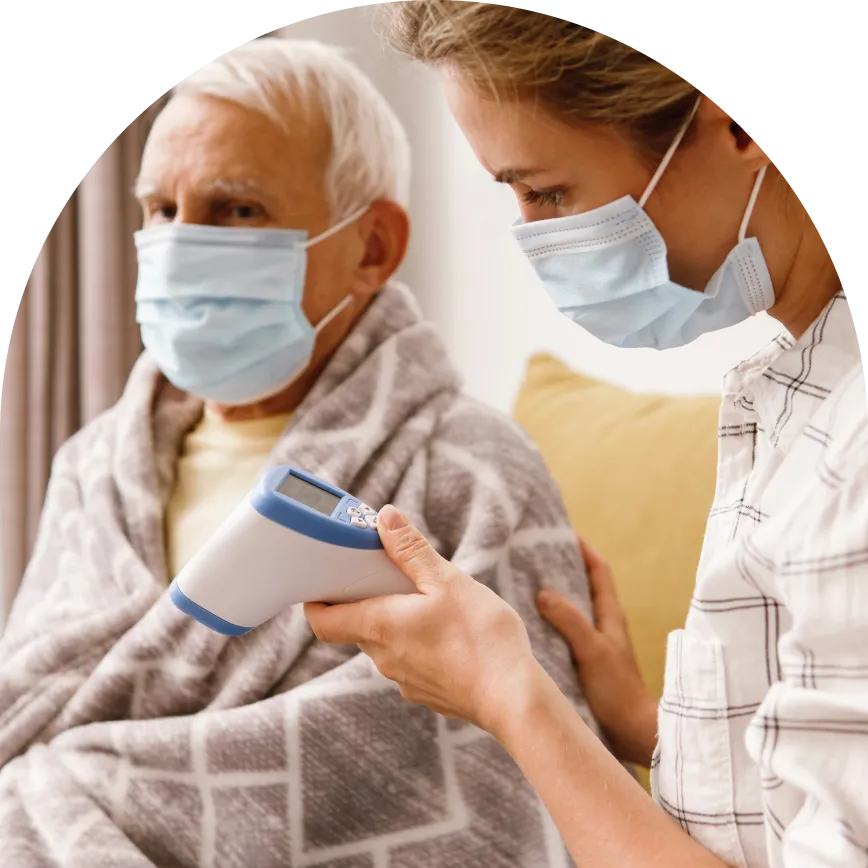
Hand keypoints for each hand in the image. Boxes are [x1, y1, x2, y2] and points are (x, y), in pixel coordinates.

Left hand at [304, 505, 546, 738]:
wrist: (515, 700)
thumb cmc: (481, 638)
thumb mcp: (447, 581)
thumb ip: (411, 550)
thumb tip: (384, 518)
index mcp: (379, 626)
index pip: (322, 620)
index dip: (316, 600)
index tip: (324, 579)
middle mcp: (384, 658)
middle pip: (356, 626)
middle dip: (366, 600)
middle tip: (387, 575)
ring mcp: (405, 680)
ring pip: (386, 644)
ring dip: (395, 621)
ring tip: (427, 601)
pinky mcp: (428, 693)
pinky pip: (411, 662)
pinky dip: (418, 644)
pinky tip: (449, 633)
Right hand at [536, 537, 657, 766]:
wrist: (632, 733)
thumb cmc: (617, 690)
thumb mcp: (592, 651)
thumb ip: (570, 621)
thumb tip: (544, 593)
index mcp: (611, 616)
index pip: (599, 572)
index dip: (584, 550)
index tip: (563, 533)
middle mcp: (603, 627)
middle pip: (583, 588)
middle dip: (562, 570)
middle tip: (532, 557)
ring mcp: (594, 646)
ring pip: (571, 613)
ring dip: (552, 599)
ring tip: (521, 588)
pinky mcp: (584, 665)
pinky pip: (563, 636)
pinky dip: (547, 627)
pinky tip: (526, 630)